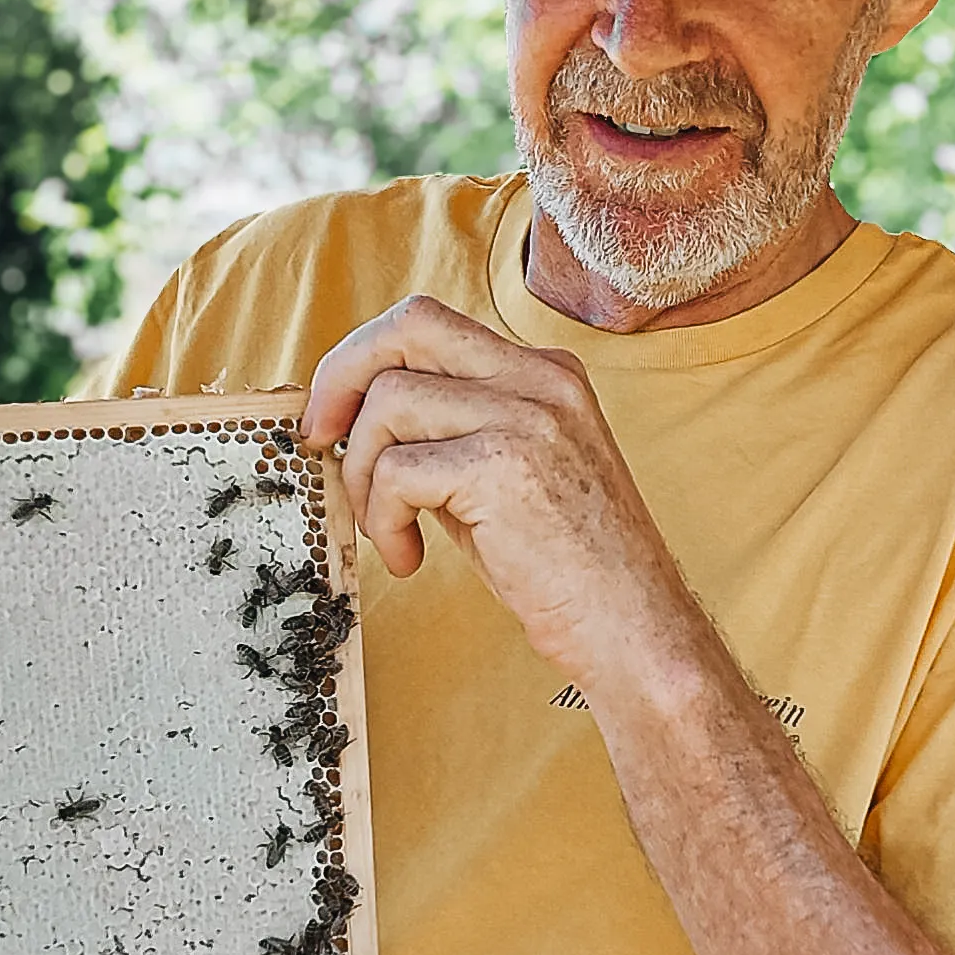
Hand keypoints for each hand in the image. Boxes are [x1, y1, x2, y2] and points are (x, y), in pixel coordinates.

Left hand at [302, 300, 705, 700]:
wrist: (633, 629)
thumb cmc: (569, 568)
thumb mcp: (508, 476)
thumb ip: (450, 434)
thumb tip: (357, 422)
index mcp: (547, 373)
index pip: (431, 325)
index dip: (365, 360)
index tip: (336, 416)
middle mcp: (541, 379)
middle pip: (407, 327)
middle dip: (342, 378)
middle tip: (320, 441)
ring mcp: (527, 417)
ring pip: (389, 403)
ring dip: (365, 477)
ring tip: (391, 532)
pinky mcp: (503, 466)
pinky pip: (397, 471)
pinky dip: (383, 519)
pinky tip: (410, 559)